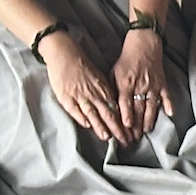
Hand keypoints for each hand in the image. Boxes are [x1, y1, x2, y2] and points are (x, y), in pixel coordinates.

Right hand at [39, 29, 136, 146]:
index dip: (124, 123)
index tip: (131, 134)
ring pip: (93, 113)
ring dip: (101, 126)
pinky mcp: (66, 96)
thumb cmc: (82, 66)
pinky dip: (81, 117)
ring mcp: (79, 94)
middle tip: (125, 141)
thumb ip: (105, 93)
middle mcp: (94, 93)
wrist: (64, 53)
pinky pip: (75, 108)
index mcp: (103, 88)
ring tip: (108, 138)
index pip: (116, 109)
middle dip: (117, 129)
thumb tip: (113, 109)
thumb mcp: (98, 78)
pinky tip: (87, 125)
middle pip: (108, 113)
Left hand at [113, 28, 167, 135]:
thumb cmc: (126, 59)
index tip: (125, 128)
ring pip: (151, 106)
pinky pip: (166, 96)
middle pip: (138, 108)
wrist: (144, 43)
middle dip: (136, 125)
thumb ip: (113, 90)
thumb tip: (110, 106)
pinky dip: (169, 105)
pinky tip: (170, 114)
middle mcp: (139, 85)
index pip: (125, 103)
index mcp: (125, 83)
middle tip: (134, 138)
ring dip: (149, 119)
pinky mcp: (162, 83)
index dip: (125, 116)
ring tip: (147, 131)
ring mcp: (152, 85)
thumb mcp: (114, 73)